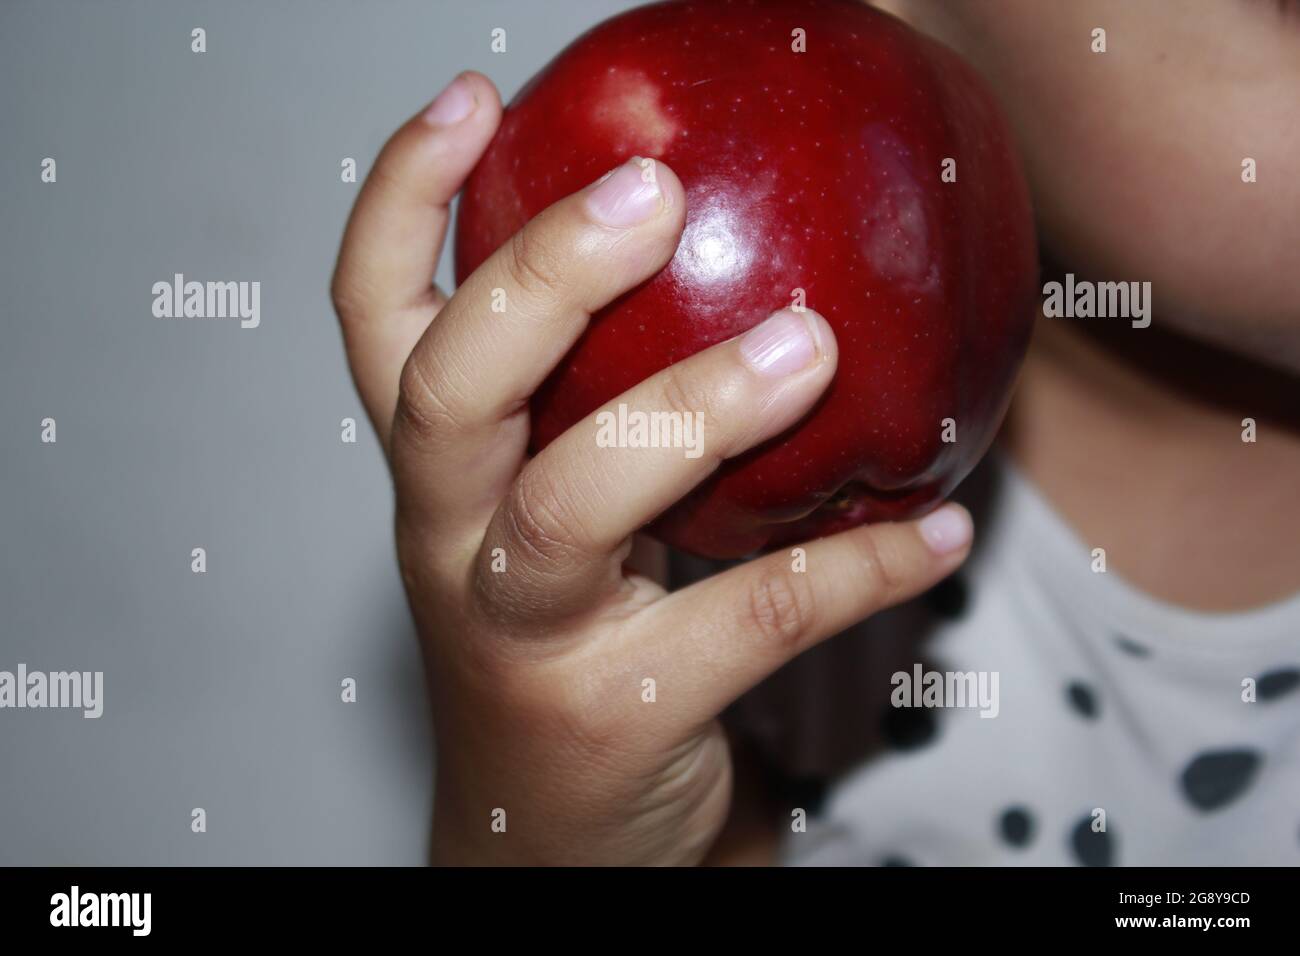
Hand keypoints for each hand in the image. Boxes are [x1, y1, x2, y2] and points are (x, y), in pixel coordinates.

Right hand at [331, 72, 974, 864]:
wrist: (542, 838)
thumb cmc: (560, 648)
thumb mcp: (547, 520)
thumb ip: (600, 415)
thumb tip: (753, 279)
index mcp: (436, 479)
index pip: (375, 322)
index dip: (402, 204)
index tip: (476, 99)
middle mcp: (450, 545)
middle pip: (449, 391)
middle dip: (541, 281)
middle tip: (654, 199)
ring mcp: (520, 636)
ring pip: (575, 502)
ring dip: (693, 411)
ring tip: (808, 347)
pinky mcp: (612, 717)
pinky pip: (749, 621)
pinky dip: (855, 566)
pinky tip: (935, 531)